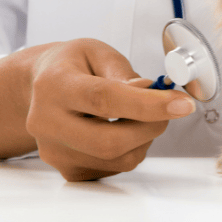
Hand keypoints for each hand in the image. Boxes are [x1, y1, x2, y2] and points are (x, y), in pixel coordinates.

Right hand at [26, 39, 194, 180]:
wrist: (40, 87)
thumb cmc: (72, 65)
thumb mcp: (98, 52)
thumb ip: (124, 72)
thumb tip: (151, 92)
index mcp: (55, 85)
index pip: (104, 99)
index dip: (148, 104)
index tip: (181, 104)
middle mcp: (47, 122)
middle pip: (109, 140)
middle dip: (152, 125)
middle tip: (170, 108)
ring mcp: (54, 151)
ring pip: (116, 159)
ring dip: (145, 138)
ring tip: (143, 114)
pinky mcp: (67, 169)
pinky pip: (113, 168)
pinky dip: (132, 149)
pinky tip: (125, 128)